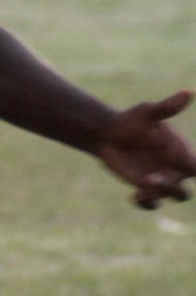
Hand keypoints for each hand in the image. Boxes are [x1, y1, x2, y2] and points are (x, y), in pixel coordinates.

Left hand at [93, 90, 195, 208]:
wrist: (108, 134)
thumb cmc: (132, 121)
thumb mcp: (148, 113)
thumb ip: (168, 108)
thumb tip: (190, 92)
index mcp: (181, 151)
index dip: (194, 170)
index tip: (181, 168)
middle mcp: (175, 168)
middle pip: (184, 187)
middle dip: (170, 186)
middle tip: (150, 179)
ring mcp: (162, 180)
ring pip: (174, 195)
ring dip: (160, 195)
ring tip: (141, 189)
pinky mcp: (146, 188)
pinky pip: (153, 203)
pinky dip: (146, 204)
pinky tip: (133, 196)